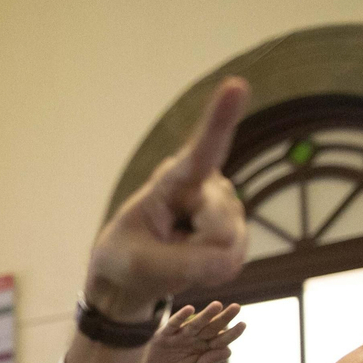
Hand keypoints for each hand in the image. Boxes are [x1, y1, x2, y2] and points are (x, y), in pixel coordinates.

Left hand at [86, 78, 249, 316]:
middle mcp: (206, 183)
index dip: (220, 119)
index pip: (202, 150)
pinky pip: (233, 261)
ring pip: (228, 247)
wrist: (129, 277)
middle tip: (165, 248)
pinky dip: (210, 273)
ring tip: (174, 252)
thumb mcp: (138, 265)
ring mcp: (225, 207)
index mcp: (173, 179)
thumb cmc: (125, 258)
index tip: (236, 85)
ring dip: (199, 263)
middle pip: (219, 226)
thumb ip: (181, 263)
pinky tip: (192, 261)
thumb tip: (228, 259)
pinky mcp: (236, 231)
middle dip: (195, 251)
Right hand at [141, 301, 244, 362]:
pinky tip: (190, 309)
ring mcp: (181, 336)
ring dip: (206, 314)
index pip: (222, 339)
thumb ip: (209, 362)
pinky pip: (174, 324)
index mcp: (206, 348)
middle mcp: (196, 339)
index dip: (232, 333)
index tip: (243, 324)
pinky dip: (180, 317)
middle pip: (212, 327)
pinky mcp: (165, 335)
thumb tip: (228, 350)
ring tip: (217, 305)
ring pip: (195, 324)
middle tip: (237, 307)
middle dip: (224, 317)